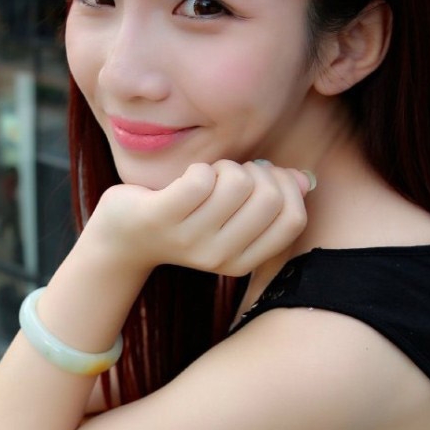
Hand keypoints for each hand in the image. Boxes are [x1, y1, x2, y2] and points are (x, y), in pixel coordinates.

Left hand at [88, 159, 313, 277]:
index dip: (286, 188)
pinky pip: (202, 180)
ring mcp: (189, 240)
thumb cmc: (185, 217)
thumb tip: (305, 179)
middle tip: (229, 177)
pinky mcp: (161, 218)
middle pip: (269, 198)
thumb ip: (270, 200)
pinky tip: (188, 178)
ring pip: (238, 183)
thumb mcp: (229, 216)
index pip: (293, 219)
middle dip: (254, 173)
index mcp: (242, 261)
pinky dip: (201, 168)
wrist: (123, 237)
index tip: (262, 179)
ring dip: (225, 168)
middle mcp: (219, 257)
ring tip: (207, 178)